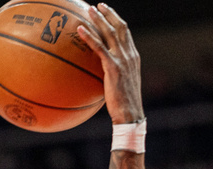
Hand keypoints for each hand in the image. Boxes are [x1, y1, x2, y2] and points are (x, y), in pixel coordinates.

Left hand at [76, 4, 143, 123]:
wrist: (130, 113)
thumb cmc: (123, 104)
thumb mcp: (120, 86)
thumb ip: (113, 75)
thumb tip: (99, 75)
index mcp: (133, 57)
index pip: (126, 33)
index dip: (117, 21)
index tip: (108, 12)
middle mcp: (130, 54)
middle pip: (120, 27)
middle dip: (109, 14)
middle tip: (98, 5)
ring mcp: (123, 59)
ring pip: (111, 32)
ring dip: (99, 19)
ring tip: (89, 9)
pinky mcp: (114, 67)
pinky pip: (99, 47)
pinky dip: (89, 36)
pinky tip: (80, 29)